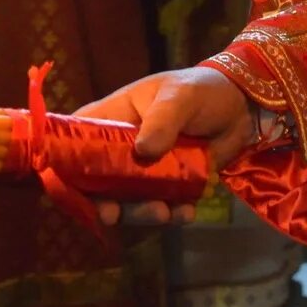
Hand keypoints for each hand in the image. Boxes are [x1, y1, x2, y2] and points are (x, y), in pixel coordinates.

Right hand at [75, 67, 255, 226]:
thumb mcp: (181, 96)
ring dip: (140, 213)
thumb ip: (162, 120)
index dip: (65, 167)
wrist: (241, 108)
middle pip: (96, 183)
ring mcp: (142, 171)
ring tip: (164, 213)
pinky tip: (185, 213)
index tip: (72, 189)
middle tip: (114, 215)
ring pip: (127, 201)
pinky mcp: (167, 187)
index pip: (73, 142)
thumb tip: (142, 151)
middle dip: (104, 203)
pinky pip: (160, 208)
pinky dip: (170, 216)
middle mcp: (120, 149)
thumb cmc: (202, 90)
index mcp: (111, 119)